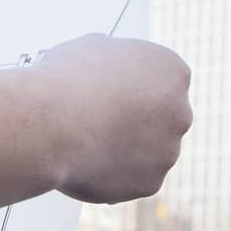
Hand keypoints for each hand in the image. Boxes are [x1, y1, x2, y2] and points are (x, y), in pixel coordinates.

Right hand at [31, 34, 192, 203]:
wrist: (50, 123)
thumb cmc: (67, 81)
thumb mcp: (94, 47)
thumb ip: (116, 61)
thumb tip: (109, 70)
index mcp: (172, 72)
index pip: (164, 80)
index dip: (134, 85)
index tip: (114, 90)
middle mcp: (180, 112)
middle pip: (162, 117)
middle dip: (136, 119)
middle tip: (101, 116)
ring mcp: (168, 151)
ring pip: (147, 151)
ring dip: (124, 147)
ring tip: (85, 138)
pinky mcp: (150, 183)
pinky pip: (131, 178)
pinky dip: (112, 173)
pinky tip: (86, 158)